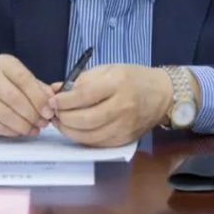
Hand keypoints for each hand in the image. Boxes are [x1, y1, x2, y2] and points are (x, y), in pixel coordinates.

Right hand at [0, 55, 55, 136]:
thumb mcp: (21, 80)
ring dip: (24, 125)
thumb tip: (53, 101)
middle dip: (32, 114)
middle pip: (14, 98)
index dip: (38, 97)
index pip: (23, 79)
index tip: (49, 111)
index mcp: (3, 63)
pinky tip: (20, 131)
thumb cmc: (4, 86)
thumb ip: (38, 88)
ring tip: (34, 129)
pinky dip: (12, 131)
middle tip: (43, 123)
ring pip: (5, 114)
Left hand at [48, 64, 172, 146]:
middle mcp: (122, 107)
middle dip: (63, 118)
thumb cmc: (132, 78)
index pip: (84, 96)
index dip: (64, 101)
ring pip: (89, 136)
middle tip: (53, 114)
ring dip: (69, 131)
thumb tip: (54, 91)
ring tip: (61, 123)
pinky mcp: (124, 140)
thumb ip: (81, 80)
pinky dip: (82, 138)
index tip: (52, 101)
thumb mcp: (108, 70)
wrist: (161, 94)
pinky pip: (97, 143)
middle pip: (84, 120)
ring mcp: (124, 126)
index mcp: (117, 84)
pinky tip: (75, 130)